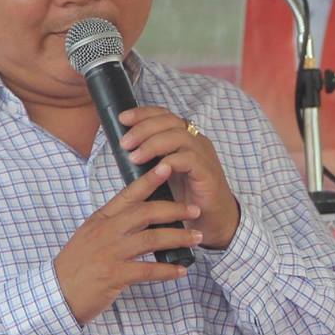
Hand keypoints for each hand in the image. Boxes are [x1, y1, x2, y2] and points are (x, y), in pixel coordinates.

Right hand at [54, 162, 202, 324]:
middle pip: (146, 213)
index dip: (149, 180)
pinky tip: (181, 270)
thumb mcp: (89, 236)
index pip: (128, 194)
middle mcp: (106, 232)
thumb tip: (138, 215)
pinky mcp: (114, 276)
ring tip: (197, 238)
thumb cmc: (75, 266)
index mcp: (100, 219)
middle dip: (174, 210)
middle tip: (194, 210)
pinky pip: (147, 270)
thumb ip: (112, 224)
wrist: (55, 294)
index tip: (168, 167)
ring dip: (178, 238)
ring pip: (151, 239)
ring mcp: (110, 253)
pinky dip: (167, 270)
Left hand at [118, 106, 240, 247]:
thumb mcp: (162, 172)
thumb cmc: (184, 197)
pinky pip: (189, 159)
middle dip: (143, 128)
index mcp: (185, 138)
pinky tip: (156, 170)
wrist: (211, 220)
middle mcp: (196, 141)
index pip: (164, 115)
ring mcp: (204, 156)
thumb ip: (149, 157)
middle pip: (170, 121)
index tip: (122, 118)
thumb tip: (123, 147)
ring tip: (134, 157)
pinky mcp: (208, 173)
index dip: (143, 113)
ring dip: (153, 144)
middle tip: (125, 143)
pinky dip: (171, 161)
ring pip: (179, 136)